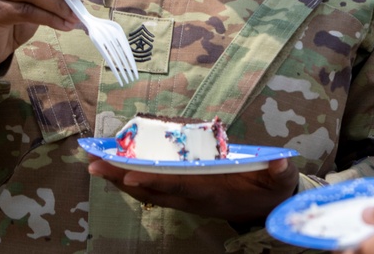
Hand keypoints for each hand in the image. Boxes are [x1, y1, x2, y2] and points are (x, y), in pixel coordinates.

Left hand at [87, 155, 297, 222]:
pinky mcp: (183, 195)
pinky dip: (131, 180)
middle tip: (94, 163)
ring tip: (94, 163)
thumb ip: (278, 172)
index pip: (178, 186)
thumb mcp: (279, 181)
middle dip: (122, 176)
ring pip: (147, 191)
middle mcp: (193, 197)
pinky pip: (151, 190)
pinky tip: (113, 171)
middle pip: (152, 189)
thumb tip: (279, 162)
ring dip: (119, 178)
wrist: (267, 210)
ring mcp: (186, 198)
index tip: (128, 174)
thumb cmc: (270, 190)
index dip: (154, 181)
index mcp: (212, 191)